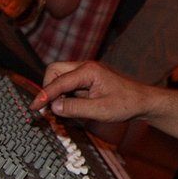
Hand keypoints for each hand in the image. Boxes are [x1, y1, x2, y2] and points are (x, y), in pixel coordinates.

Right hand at [29, 61, 149, 122]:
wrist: (143, 101)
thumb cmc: (126, 104)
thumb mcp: (101, 110)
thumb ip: (76, 108)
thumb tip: (53, 106)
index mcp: (89, 71)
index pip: (58, 82)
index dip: (44, 95)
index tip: (34, 108)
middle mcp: (86, 67)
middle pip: (55, 70)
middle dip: (48, 87)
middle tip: (50, 108)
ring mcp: (87, 72)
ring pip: (60, 75)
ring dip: (56, 91)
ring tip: (61, 110)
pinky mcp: (88, 79)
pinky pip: (69, 82)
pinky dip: (64, 93)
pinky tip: (70, 107)